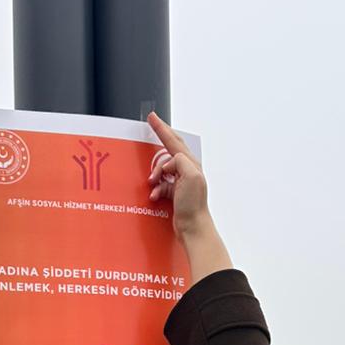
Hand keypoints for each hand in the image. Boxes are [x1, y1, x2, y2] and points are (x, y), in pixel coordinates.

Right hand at [147, 112, 209, 241]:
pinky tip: (155, 195)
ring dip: (154, 174)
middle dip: (159, 139)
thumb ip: (179, 161)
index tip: (152, 118)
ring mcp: (182, 181)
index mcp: (191, 164)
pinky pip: (161, 184)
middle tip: (151, 126)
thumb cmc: (193, 205)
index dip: (162, 129)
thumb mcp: (190, 176)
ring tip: (152, 183)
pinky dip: (156, 188)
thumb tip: (169, 163)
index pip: (174, 141)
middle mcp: (188, 170)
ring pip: (162, 169)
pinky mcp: (176, 193)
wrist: (193, 227)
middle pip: (170, 149)